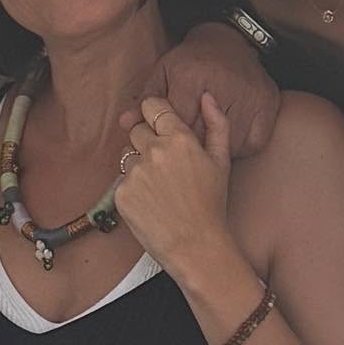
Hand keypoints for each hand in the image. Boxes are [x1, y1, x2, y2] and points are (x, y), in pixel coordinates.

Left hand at [114, 93, 232, 277]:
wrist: (196, 247)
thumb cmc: (211, 206)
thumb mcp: (222, 161)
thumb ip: (217, 124)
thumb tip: (207, 97)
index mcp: (179, 138)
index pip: (152, 106)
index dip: (154, 114)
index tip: (158, 124)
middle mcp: (154, 151)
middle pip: (136, 129)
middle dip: (147, 141)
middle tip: (164, 166)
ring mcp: (135, 172)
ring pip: (128, 155)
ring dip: (139, 165)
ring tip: (159, 188)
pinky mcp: (121, 193)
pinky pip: (121, 180)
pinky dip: (133, 188)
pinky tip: (151, 202)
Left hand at [141, 21, 279, 155]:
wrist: (232, 43)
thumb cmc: (192, 61)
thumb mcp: (165, 72)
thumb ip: (147, 100)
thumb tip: (124, 124)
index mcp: (190, 77)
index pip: (176, 123)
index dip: (169, 140)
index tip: (167, 146)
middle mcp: (220, 86)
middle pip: (201, 135)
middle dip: (188, 149)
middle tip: (181, 154)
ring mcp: (248, 97)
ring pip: (227, 144)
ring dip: (214, 152)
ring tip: (203, 150)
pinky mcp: (267, 107)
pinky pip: (250, 145)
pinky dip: (239, 149)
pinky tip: (228, 142)